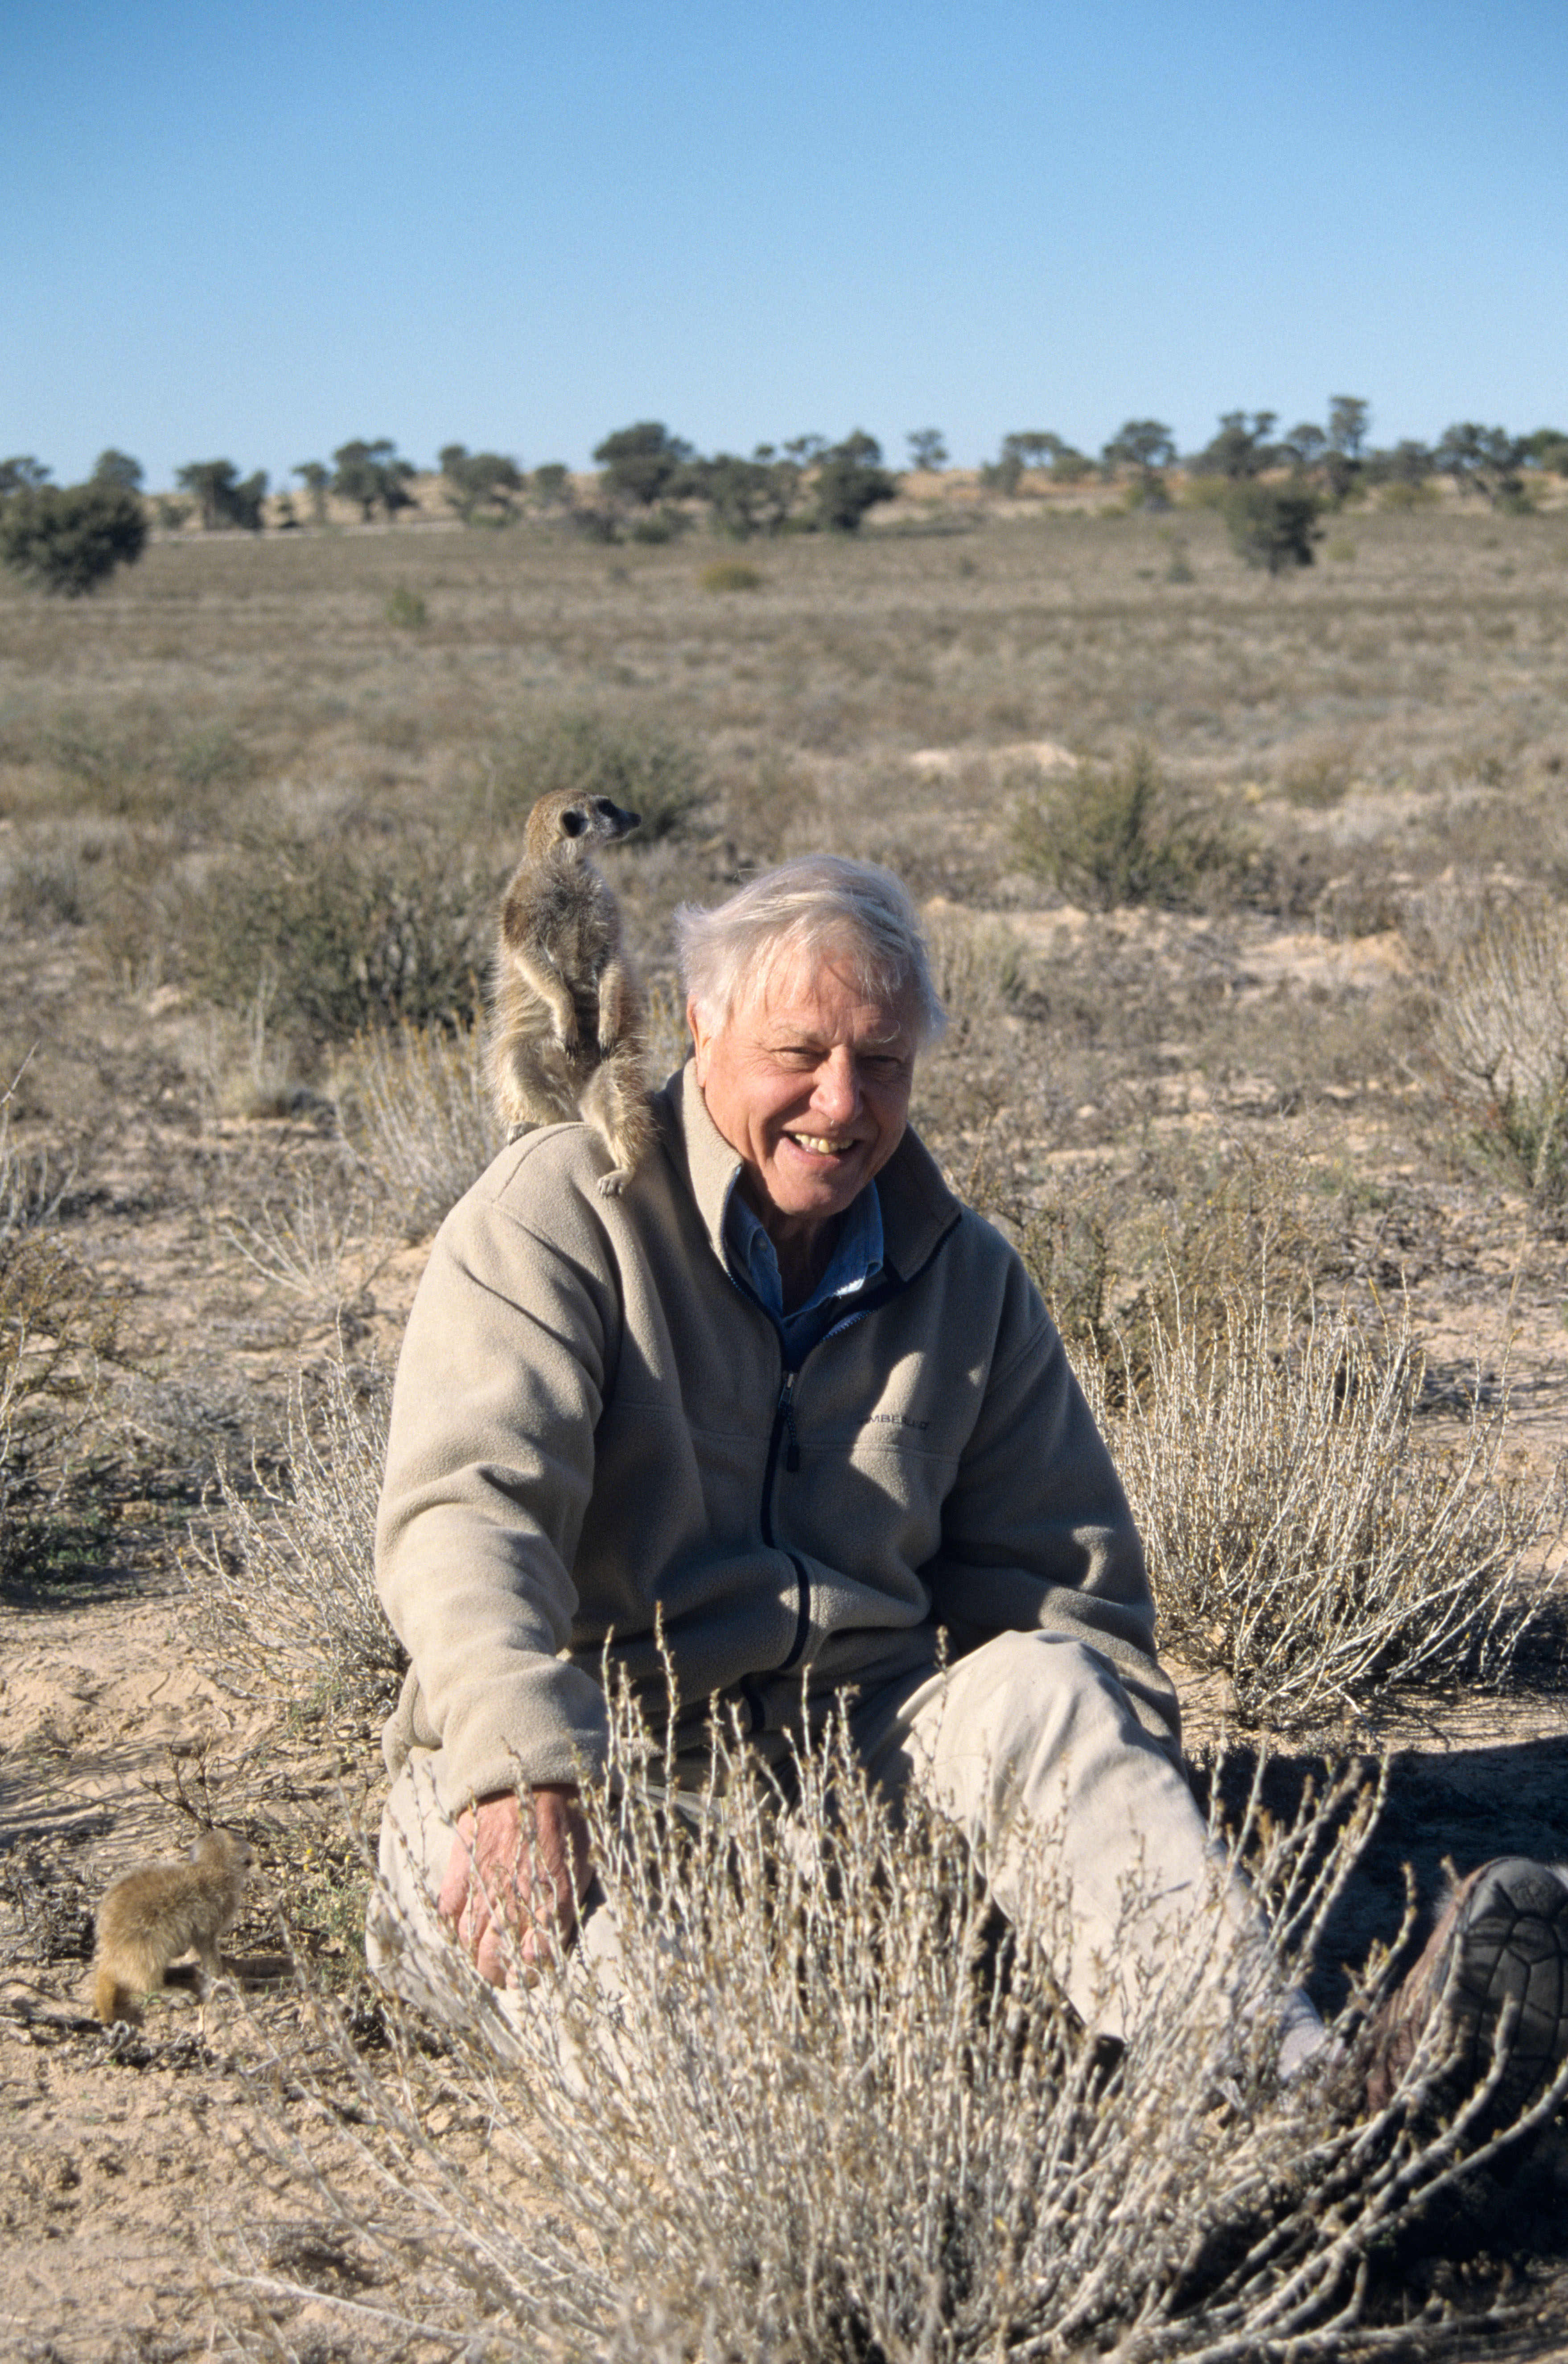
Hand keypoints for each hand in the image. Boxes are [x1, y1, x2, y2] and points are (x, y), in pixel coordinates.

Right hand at [437, 1785, 592, 1986]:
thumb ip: (566, 1908)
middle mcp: (516, 1898)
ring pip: (467, 1941)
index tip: (527, 1975)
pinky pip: (447, 1911)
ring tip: (479, 1954)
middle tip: (500, 1972)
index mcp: (552, 1899)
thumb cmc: (566, 1820)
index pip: (535, 1959)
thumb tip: (546, 1949)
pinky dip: (451, 1925)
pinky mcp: (460, 1867)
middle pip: (493, 1959)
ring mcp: (485, 1884)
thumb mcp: (584, 1863)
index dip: (528, 1976)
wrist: (534, 1775)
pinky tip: (460, 1925)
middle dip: (496, 1973)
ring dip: (472, 1954)